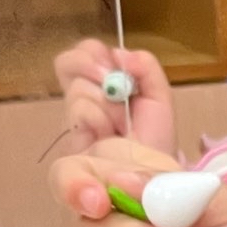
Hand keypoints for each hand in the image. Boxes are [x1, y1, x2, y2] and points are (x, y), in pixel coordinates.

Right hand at [54, 40, 176, 154]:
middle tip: (118, 92)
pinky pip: (80, 110)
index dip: (92, 52)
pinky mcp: (69, 138)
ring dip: (107, 105)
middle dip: (95, 70)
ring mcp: (75, 117)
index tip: (114, 65)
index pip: (84, 52)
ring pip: (78, 88)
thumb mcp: (159, 97)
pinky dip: (99, 119)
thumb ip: (146, 68)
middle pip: (66, 63)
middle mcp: (84, 96)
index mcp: (104, 83)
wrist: (153, 174)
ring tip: (122, 126)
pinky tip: (108, 135)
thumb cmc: (156, 137)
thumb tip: (121, 53)